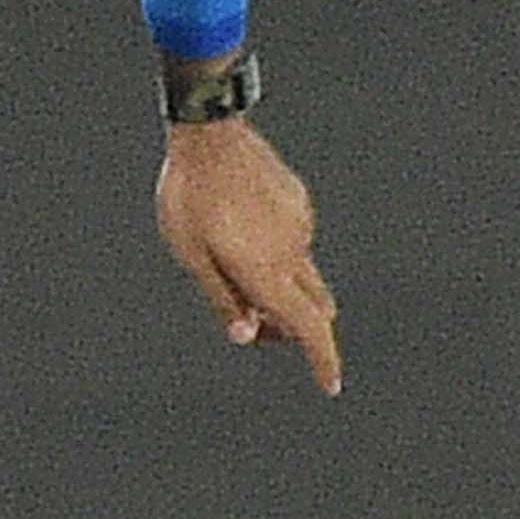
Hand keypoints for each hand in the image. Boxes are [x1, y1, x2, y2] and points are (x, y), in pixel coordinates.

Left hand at [158, 117, 340, 393]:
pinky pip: (295, 241)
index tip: (330, 385)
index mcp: (266, 270)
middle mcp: (293, 251)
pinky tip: (241, 228)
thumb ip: (224, 299)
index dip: (323, 360)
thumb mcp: (192, 256)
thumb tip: (248, 337)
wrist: (210, 134)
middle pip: (313, 308)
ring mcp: (300, 224)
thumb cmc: (189, 198)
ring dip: (283, 288)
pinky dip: (278, 255)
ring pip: (303, 274)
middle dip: (294, 329)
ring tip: (233, 267)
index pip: (309, 328)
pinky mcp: (299, 202)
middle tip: (255, 328)